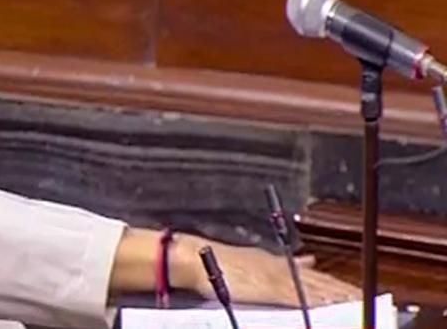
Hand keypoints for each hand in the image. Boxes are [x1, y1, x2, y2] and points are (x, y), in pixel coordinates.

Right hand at [174, 235, 360, 306]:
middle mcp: (281, 268)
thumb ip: (282, 263)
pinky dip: (317, 301)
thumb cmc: (219, 265)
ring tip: (357, 304)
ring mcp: (276, 278)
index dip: (334, 284)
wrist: (199, 259)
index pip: (313, 275)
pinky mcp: (270, 288)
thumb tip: (306, 260)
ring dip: (336, 297)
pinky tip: (330, 306)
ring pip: (314, 288)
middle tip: (366, 298)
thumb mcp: (254, 260)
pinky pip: (300, 296)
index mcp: (276, 263)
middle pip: (320, 281)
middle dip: (343, 290)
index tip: (353, 291)